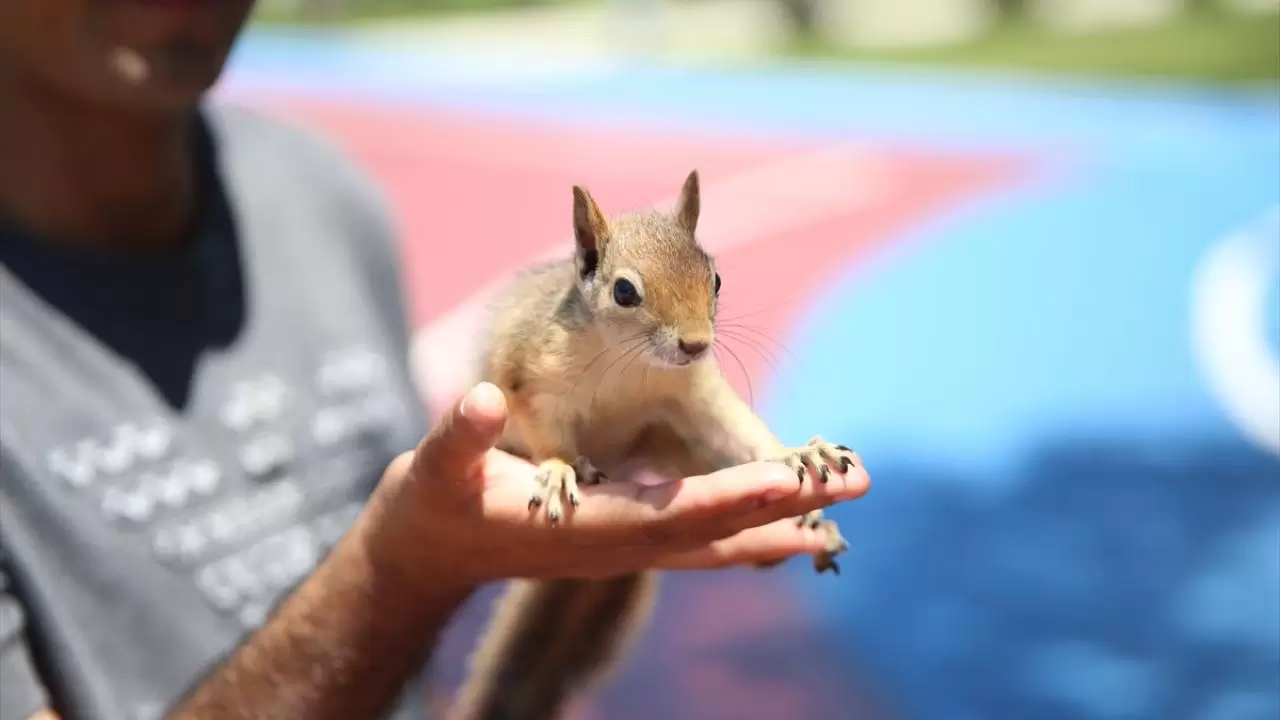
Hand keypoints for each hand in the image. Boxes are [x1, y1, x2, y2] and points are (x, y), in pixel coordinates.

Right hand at [363, 382, 870, 590]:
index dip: (730, 502)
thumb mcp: (434, 468)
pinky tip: (774, 523)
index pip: (671, 516)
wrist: (427, 554)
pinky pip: (695, 542)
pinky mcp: (622, 541)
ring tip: (836, 513)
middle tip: (854, 486)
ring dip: (775, 524)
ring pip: (712, 544)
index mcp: (583, 530)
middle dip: (784, 509)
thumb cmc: (431, 506)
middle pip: (714, 532)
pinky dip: (740, 531)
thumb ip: (458, 437)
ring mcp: (622, 550)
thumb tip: (482, 401)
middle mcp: (614, 547)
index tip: (787, 484)